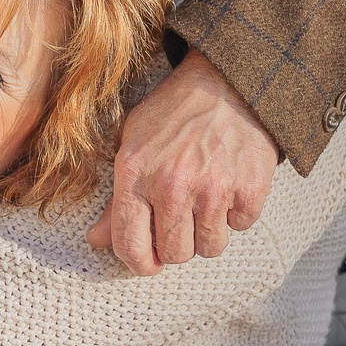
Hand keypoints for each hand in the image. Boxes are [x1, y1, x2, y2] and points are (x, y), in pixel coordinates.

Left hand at [90, 51, 278, 272]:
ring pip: (209, 247)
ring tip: (204, 201)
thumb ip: (115, 198)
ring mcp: (213, 187)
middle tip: (181, 220)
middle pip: (174, 253)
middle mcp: (172, 184)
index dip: (139, 262)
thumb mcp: (132, 145)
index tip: (148, 263)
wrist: (225, 82)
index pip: (129, 243)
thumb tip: (97, 241)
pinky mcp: (249, 187)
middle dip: (176, 244)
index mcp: (135, 173)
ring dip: (207, 232)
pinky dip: (236, 212)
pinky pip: (241, 226)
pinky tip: (228, 184)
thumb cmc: (172, 115)